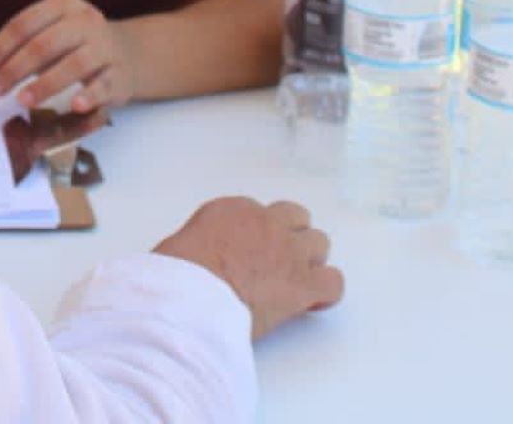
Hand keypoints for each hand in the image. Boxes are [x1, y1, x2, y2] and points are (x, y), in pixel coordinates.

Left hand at [0, 0, 134, 113]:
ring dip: (45, 84)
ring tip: (23, 99)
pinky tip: (74, 105)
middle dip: (14, 69)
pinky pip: (103, 85)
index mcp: (62, 4)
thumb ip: (21, 49)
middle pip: (44, 44)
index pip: (23, 24)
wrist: (130, 54)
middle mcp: (85, 20)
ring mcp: (105, 46)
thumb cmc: (77, 45)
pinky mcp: (120, 74)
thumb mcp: (51, 34)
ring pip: (74, 64)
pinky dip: (89, 95)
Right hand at [154, 198, 343, 339]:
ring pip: (320, 243)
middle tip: (277, 261)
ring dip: (309, 260)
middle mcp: (267, 223)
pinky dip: (325, 292)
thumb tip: (210, 264)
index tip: (251, 251)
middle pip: (295, 218)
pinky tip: (311, 302)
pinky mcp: (304, 284)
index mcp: (234, 210)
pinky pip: (333, 283)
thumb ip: (207, 245)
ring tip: (294, 280)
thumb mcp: (183, 244)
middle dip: (290, 237)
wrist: (193, 297)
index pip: (259, 213)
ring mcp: (289, 252)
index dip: (258, 234)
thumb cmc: (178, 275)